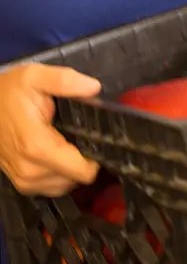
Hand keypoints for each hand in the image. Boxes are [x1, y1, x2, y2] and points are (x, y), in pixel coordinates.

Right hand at [0, 64, 100, 195]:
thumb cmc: (10, 91)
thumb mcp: (35, 76)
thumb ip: (65, 81)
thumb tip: (93, 87)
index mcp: (37, 146)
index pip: (82, 170)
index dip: (97, 156)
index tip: (99, 138)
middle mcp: (30, 169)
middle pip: (77, 178)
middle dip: (85, 158)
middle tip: (80, 134)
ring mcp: (24, 180)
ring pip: (66, 184)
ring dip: (72, 167)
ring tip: (68, 141)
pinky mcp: (21, 183)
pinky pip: (53, 187)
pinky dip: (61, 173)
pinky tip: (59, 153)